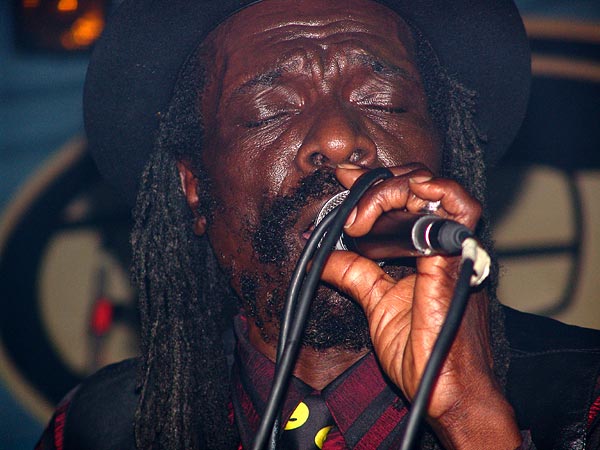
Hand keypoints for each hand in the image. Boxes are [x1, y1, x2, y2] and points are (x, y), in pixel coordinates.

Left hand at [320, 164, 520, 448]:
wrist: (446, 392)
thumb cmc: (424, 354)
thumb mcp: (377, 304)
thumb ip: (356, 275)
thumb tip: (323, 258)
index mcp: (430, 252)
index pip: (410, 199)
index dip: (377, 182)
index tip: (345, 178)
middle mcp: (446, 246)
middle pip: (424, 185)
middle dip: (382, 181)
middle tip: (348, 192)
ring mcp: (454, 252)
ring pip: (438, 189)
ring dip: (397, 187)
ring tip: (363, 211)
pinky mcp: (456, 264)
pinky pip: (455, 215)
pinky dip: (427, 197)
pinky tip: (390, 206)